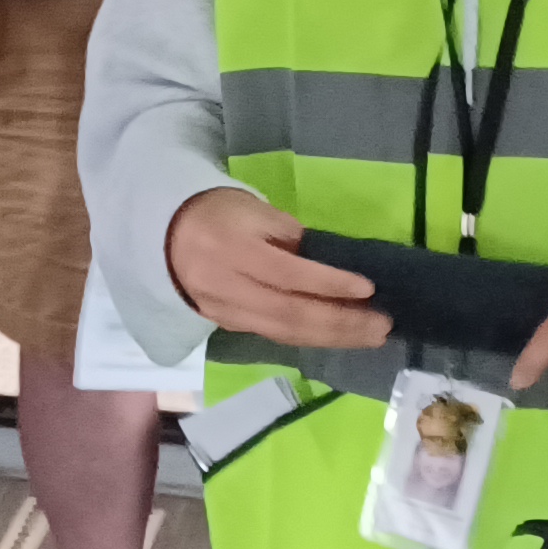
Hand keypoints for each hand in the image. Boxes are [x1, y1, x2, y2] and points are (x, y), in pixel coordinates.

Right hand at [166, 187, 386, 351]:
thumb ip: (293, 240)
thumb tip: (336, 267)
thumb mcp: (256, 211)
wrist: (165, 235)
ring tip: (370, 335)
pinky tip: (339, 335)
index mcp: (232, 250)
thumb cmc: (219, 213)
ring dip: (332, 337)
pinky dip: (310, 337)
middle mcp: (225, 287)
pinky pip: (273, 335)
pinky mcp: (227, 326)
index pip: (286, 274)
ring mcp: (224, 312)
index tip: (369, 288)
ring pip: (283, 333)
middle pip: (289, 314)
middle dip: (340, 323)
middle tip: (382, 324)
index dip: (329, 284)